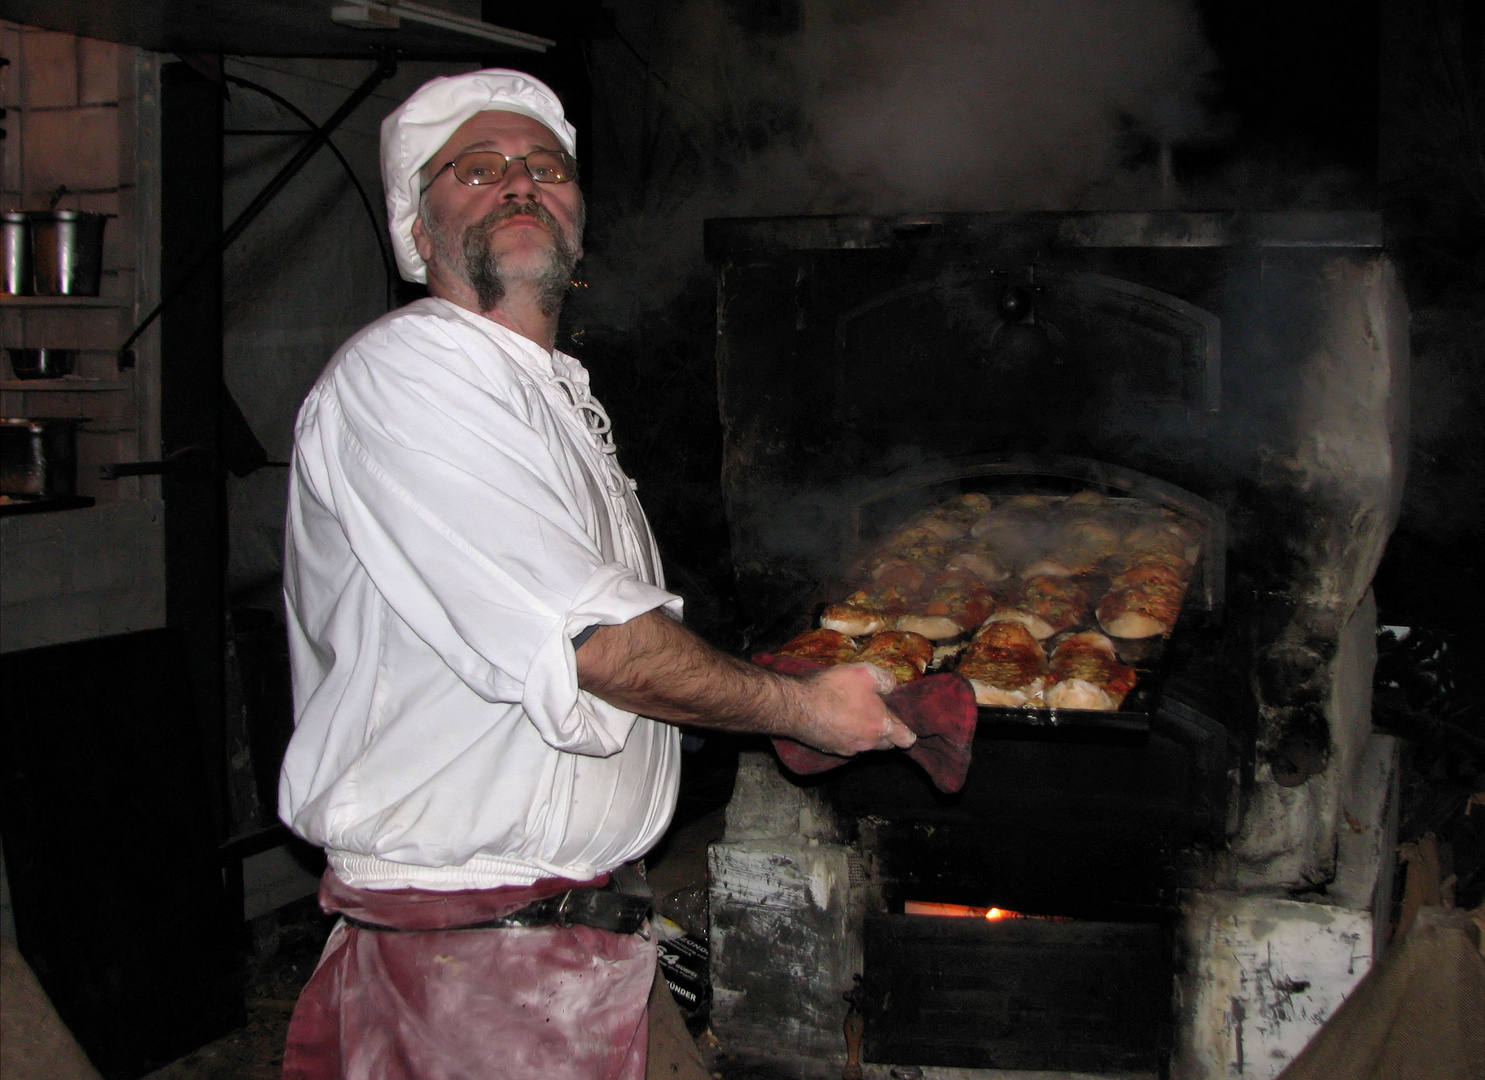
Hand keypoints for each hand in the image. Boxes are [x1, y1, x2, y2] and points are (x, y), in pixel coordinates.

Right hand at [789, 663, 917, 756]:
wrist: (797, 706)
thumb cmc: (833, 689)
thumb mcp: (865, 673)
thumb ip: (885, 681)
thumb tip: (893, 686)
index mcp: (882, 727)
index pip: (905, 738)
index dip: (908, 731)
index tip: (905, 725)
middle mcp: (868, 743)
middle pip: (886, 744)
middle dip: (887, 732)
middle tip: (879, 715)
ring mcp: (848, 749)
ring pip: (866, 745)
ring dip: (866, 734)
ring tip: (855, 716)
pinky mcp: (831, 750)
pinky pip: (847, 745)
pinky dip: (847, 736)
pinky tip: (837, 721)